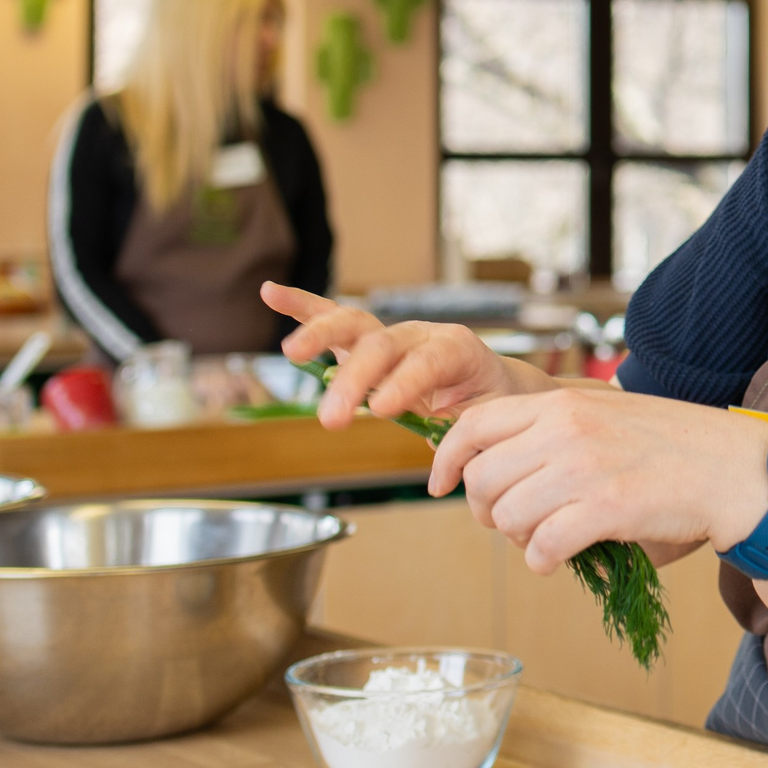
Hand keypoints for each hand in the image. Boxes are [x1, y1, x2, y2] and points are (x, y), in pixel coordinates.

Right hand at [263, 282, 546, 428]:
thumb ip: (465, 441)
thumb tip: (443, 474)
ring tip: (291, 353)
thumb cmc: (491, 404)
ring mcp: (391, 335)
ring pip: (353, 325)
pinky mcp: (367, 342)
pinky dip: (302, 306)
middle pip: (381, 346)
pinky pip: (334, 318)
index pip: (427, 361)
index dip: (403, 383)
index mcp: (457, 350)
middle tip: (331, 420)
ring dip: (320, 337)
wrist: (496, 384)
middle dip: (354, 381)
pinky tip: (271, 293)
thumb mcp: (488, 422)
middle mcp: (420, 335)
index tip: (378, 410)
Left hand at [428, 388, 767, 576]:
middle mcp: (565, 431)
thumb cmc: (670, 447)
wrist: (729, 468)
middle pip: (483, 478)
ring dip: (517, 538)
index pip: (474, 424)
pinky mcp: (605, 509)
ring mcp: (583, 469)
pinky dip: (542, 561)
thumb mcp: (602, 415)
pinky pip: (542, 546)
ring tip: (542, 539)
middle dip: (484, 510)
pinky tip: (558, 558)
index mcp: (560, 404)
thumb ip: (552, 431)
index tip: (439, 484)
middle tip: (507, 523)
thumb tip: (498, 470)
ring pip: (508, 516)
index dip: (445, 459)